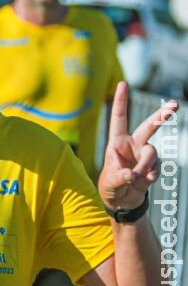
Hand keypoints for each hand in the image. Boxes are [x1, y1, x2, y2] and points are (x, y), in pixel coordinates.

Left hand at [98, 82, 178, 209]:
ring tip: (136, 178)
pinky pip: (157, 168)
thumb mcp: (109, 182)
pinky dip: (151, 176)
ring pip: (152, 153)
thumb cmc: (109, 187)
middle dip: (162, 116)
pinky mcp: (153, 167)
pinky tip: (144, 182)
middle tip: (175, 105)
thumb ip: (120, 177)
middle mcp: (133, 145)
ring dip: (145, 166)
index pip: (119, 118)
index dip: (121, 101)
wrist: (122, 202)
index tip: (122, 83)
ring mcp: (144, 155)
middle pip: (149, 126)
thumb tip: (132, 175)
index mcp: (117, 142)